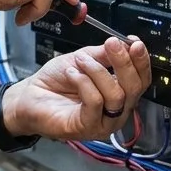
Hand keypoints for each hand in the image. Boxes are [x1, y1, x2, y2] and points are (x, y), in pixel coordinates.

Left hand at [2, 36, 151, 140]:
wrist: (29, 96)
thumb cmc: (55, 81)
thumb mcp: (83, 59)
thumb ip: (105, 54)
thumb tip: (125, 44)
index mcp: (119, 94)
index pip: (142, 80)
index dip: (141, 60)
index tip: (133, 42)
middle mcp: (116, 111)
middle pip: (135, 88)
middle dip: (125, 63)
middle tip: (112, 44)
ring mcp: (103, 122)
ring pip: (116, 95)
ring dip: (97, 71)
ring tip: (79, 61)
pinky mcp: (87, 128)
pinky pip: (95, 102)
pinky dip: (84, 83)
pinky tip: (71, 74)